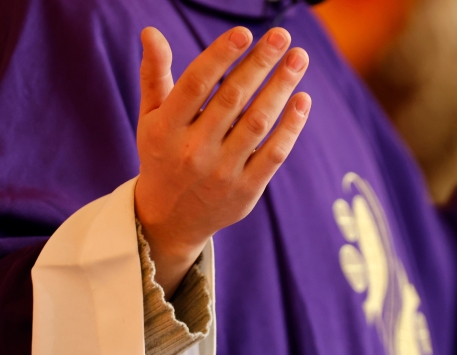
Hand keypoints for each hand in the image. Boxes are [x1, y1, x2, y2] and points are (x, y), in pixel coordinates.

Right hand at [134, 26, 311, 297]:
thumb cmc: (163, 156)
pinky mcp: (247, 189)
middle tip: (282, 35)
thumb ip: (155, 76)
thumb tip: (151, 31)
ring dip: (281, 88)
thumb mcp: (150, 119)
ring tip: (298, 59)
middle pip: (233, 99)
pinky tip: (302, 100)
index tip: (244, 33)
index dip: (220, 56)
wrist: (171, 218)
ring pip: (258, 123)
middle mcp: (193, 150)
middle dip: (259, 64)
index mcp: (166, 128)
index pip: (196, 84)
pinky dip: (291, 126)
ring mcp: (222, 171)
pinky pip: (274, 153)